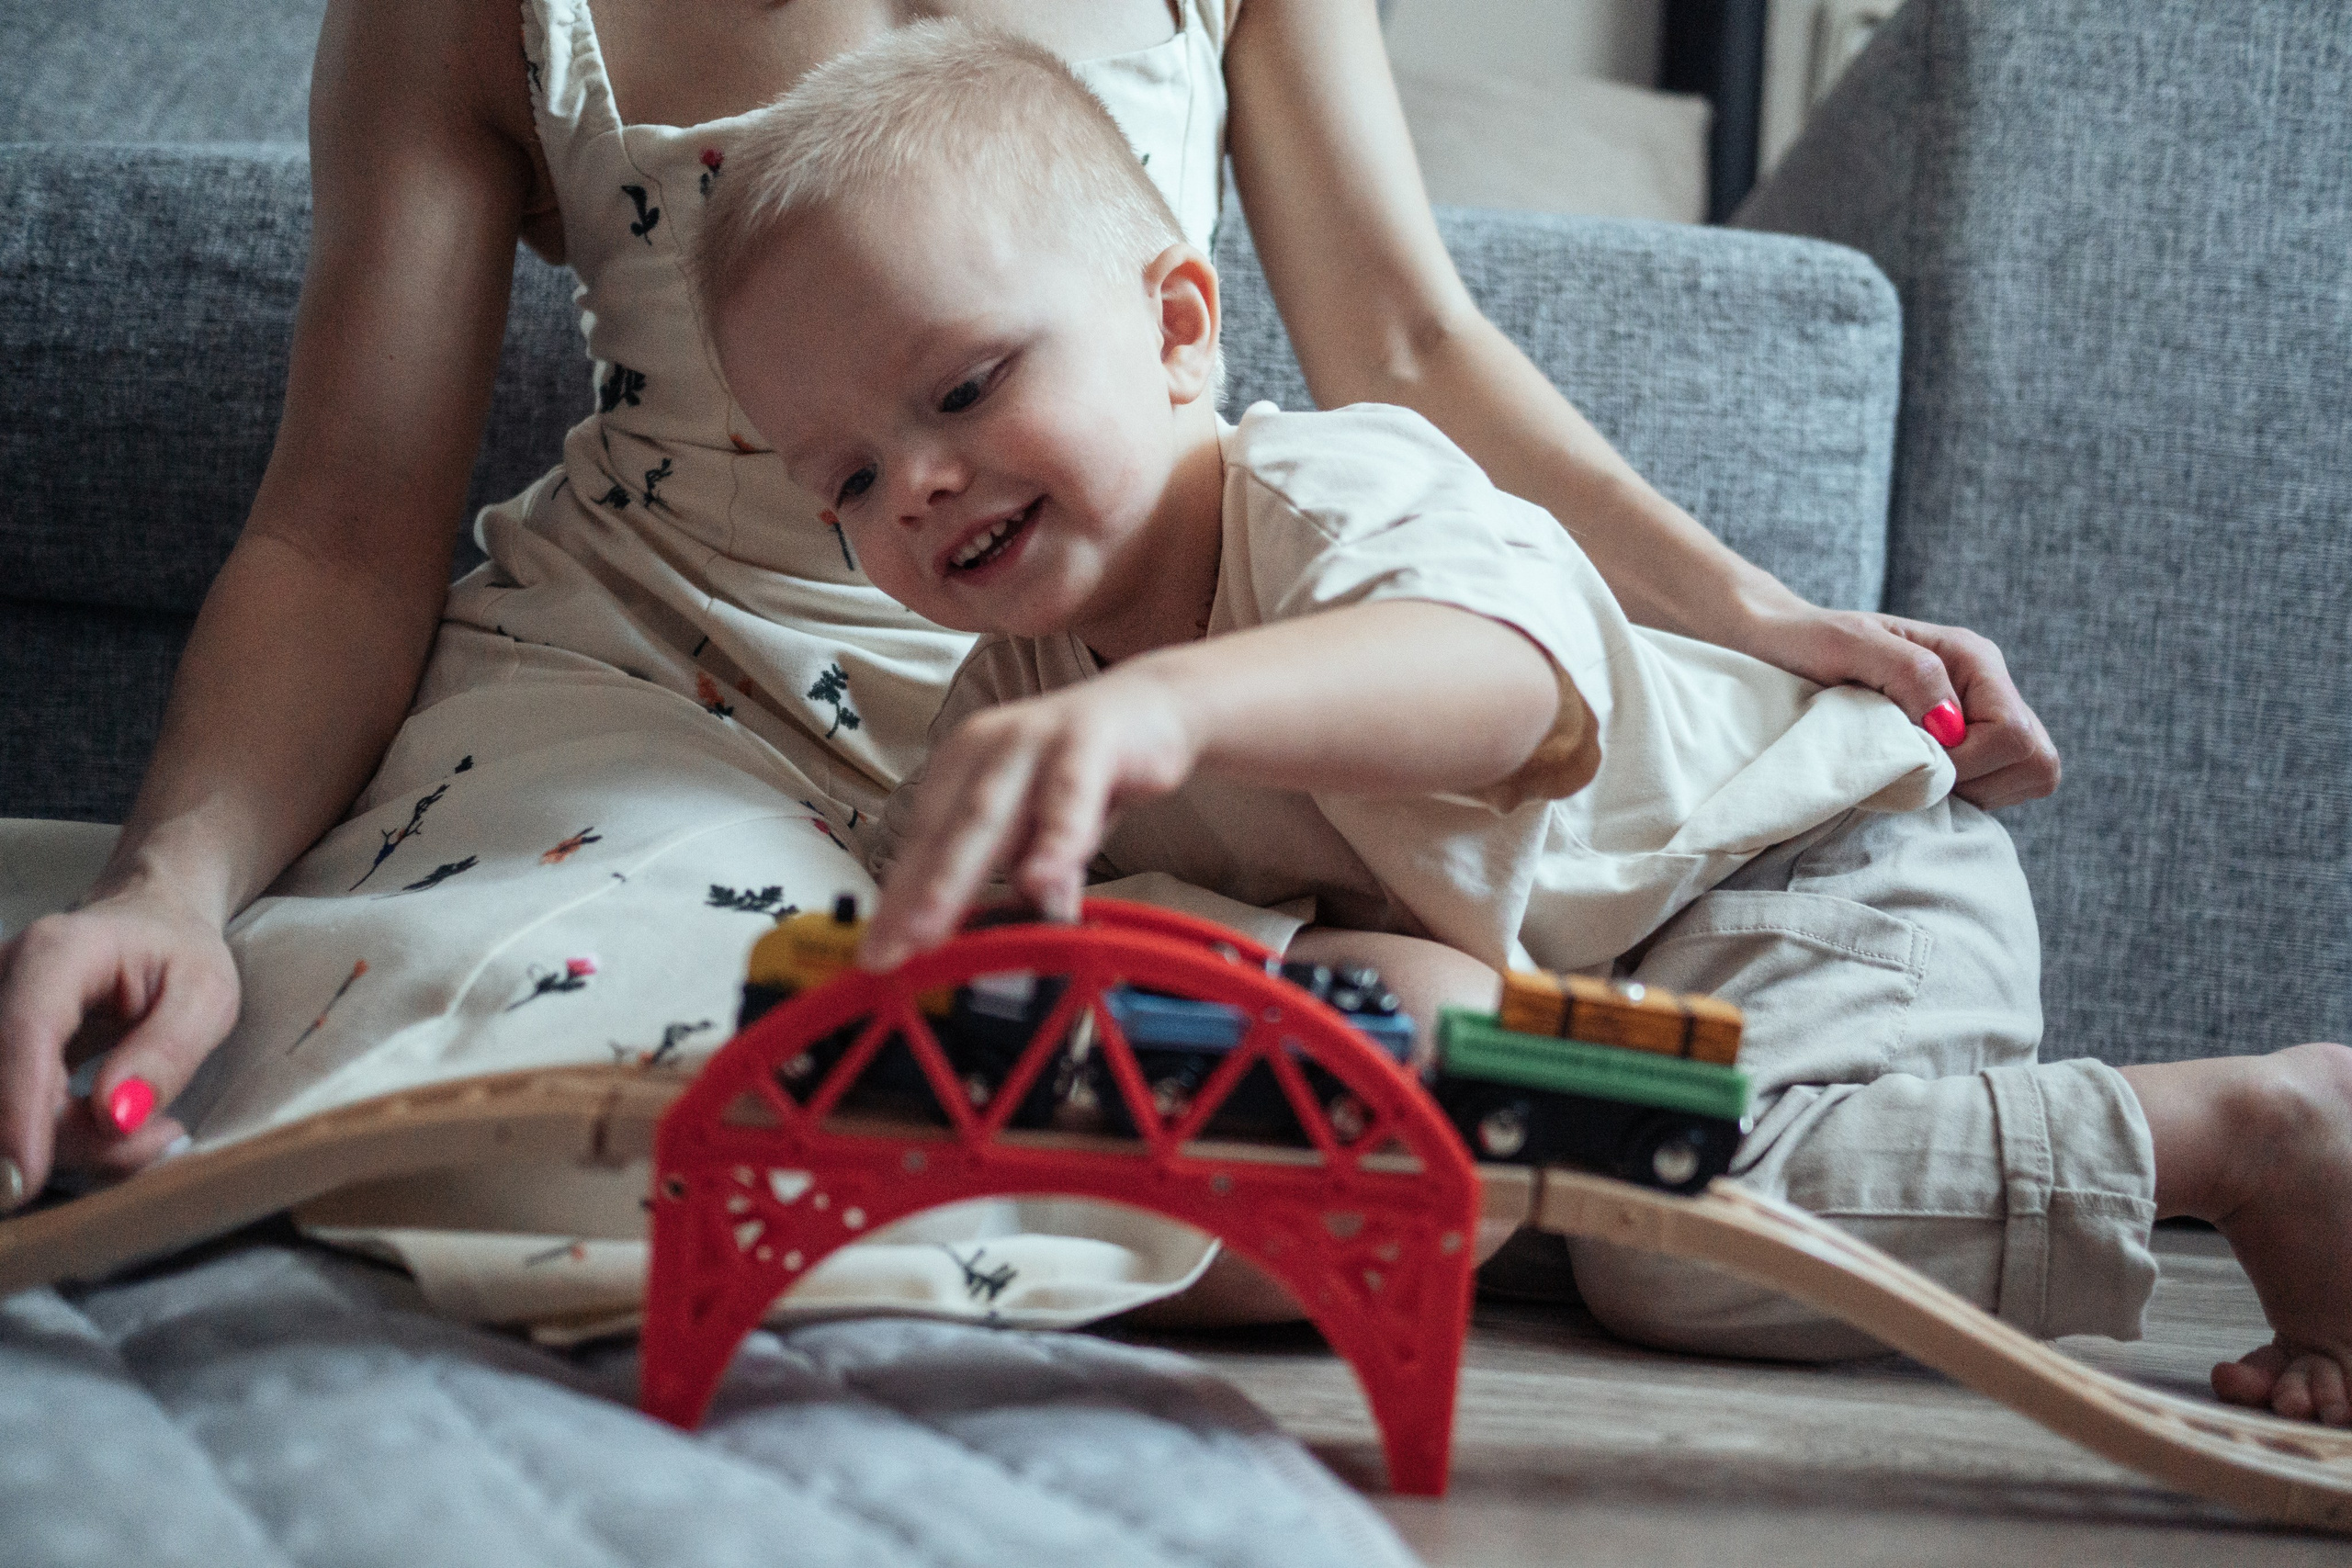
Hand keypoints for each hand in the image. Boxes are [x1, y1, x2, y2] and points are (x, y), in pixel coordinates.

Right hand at [0, 887, 240, 1208]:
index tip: (24, 1180)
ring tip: (148, 1128)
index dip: (18, 1112)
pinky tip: (111, 1124)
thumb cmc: (180, 955)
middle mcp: (2, 977)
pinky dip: (52, 1137)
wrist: (146, 922)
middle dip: (70, 1139)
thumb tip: (114, 1117)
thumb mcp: (207, 995)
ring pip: (1, 1108)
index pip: (23, 1034)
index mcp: (57, 952)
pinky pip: (6, 1110)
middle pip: (5, 1085)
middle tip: (159, 1140)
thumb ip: (167, 1053)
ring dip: (65, 1143)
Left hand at [860, 678, 1196, 971]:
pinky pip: (1068, 796)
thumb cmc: (1090, 773)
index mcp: (962, 769)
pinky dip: (1054, 841)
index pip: (922, 844)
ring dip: (955, 874)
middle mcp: (985, 751)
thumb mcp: (1051, 832)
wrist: (1158, 702)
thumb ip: (1035, 879)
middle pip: (941, 833)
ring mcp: (1032, 741)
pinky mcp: (1089, 739)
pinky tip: (1042, 882)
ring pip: (988, 814)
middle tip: (886, 953)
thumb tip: (1023, 946)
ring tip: (929, 928)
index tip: (877, 958)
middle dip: (909, 897)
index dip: (898, 902)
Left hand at [1741, 606, 2060, 810]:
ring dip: (1970, 791)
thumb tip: (1951, 726)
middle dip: (1978, 781)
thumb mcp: (1848, 644)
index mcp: (1973, 659)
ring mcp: (1978, 721)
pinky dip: (1959, 797)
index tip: (1909, 755)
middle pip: (2035, 761)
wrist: (1778, 646)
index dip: (1966, 762)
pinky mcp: (1962, 750)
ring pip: (2022, 780)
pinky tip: (1913, 782)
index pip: (2014, 735)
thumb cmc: (1807, 641)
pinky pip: (1993, 790)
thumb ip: (1907, 674)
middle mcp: (1986, 690)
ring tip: (1911, 774)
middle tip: (1915, 771)